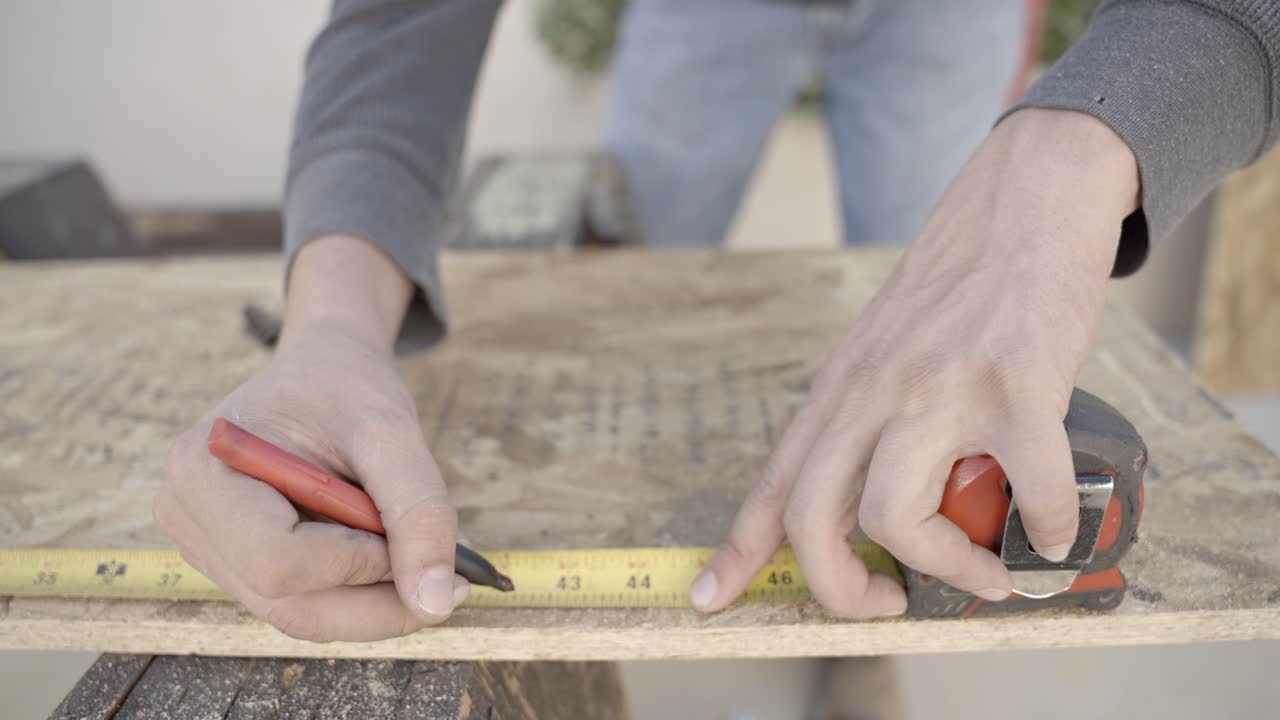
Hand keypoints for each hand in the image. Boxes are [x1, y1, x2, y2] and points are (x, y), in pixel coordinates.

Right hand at [154, 236, 462, 640]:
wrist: (321, 369)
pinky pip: (306, 606)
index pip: (276, 560)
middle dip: (377, 601)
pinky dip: (361, 597)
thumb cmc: (345, 387)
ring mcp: (210, 549)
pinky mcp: (239, 567)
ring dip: (376, 604)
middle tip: (453, 580)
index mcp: (204, 471)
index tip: (406, 535)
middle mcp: (190, 519)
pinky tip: (396, 561)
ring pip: (302, 616)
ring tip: (431, 563)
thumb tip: (436, 603)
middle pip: (289, 604)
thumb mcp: (390, 431)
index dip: (354, 564)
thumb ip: (418, 511)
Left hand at [691, 109, 1140, 617]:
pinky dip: (1046, 530)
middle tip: (887, 602)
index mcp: (840, 388)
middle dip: (842, 590)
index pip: (773, 483)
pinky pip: (1028, 491)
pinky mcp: (1015, 387)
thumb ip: (871, 417)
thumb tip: (878, 503)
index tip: (711, 599)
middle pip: (815, 519)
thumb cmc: (960, 281)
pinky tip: (1053, 532)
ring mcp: (941, 389)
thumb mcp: (884, 347)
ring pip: (897, 517)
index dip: (736, 551)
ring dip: (944, 568)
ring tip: (984, 571)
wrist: (1027, 198)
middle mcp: (875, 392)